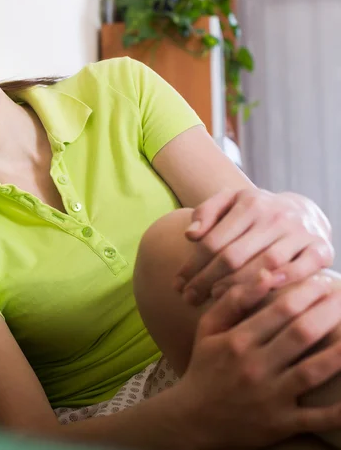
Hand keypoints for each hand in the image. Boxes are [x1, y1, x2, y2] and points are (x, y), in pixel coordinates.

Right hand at [170, 275, 340, 448]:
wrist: (193, 419)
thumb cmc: (204, 367)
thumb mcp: (208, 330)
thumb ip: (234, 301)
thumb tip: (265, 275)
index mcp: (237, 341)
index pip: (279, 310)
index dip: (307, 293)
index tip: (324, 281)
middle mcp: (254, 366)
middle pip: (301, 334)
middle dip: (329, 312)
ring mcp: (270, 396)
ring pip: (314, 371)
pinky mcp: (281, 424)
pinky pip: (318, 418)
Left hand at [174, 188, 333, 305]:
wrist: (302, 210)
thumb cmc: (255, 211)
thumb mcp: (229, 202)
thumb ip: (206, 213)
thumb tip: (190, 235)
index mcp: (250, 203)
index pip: (212, 241)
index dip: (192, 266)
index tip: (178, 284)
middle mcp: (276, 216)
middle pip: (233, 255)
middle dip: (206, 280)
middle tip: (189, 298)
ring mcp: (300, 232)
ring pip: (263, 265)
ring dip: (236, 285)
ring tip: (214, 298)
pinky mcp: (321, 248)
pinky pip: (302, 269)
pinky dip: (281, 282)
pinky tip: (258, 293)